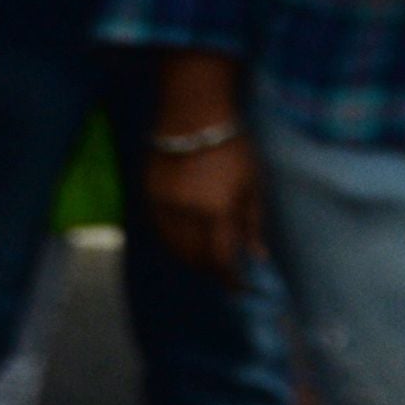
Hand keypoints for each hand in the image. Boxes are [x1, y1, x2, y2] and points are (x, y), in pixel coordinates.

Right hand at [140, 131, 264, 275]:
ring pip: (173, 248)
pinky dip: (173, 243)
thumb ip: (252, 222)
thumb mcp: (251, 184)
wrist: (191, 116)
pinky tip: (184, 244)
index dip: (230, 279)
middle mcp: (186, 213)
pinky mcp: (147, 195)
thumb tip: (257, 256)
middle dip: (211, 272)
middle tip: (224, 276)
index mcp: (216, 211)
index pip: (220, 259)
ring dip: (190, 261)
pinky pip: (159, 231)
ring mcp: (163, 205)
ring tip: (204, 263)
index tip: (241, 287)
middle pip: (195, 258)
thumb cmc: (231, 148)